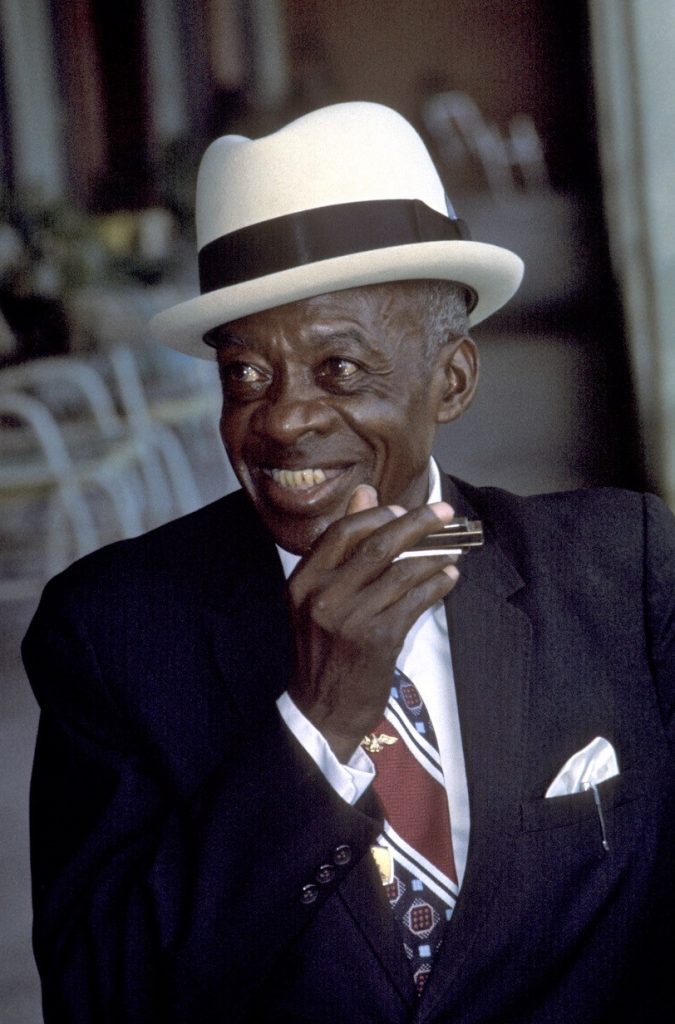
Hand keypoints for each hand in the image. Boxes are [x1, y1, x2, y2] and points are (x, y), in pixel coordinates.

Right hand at [287, 486, 459, 761]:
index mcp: (303, 582)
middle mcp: (323, 597)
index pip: (342, 531)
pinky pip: (416, 601)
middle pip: (377, 545)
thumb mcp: (317, 597)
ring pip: (402, 572)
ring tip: (453, 549)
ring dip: (435, 555)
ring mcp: (351, 619)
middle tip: (445, 512)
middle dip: (417, 524)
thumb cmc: (322, 650)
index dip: (378, 514)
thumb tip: (365, 492)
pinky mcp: (378, 640)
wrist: (320, 711)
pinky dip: (437, 585)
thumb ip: (341, 546)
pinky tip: (449, 578)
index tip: (404, 508)